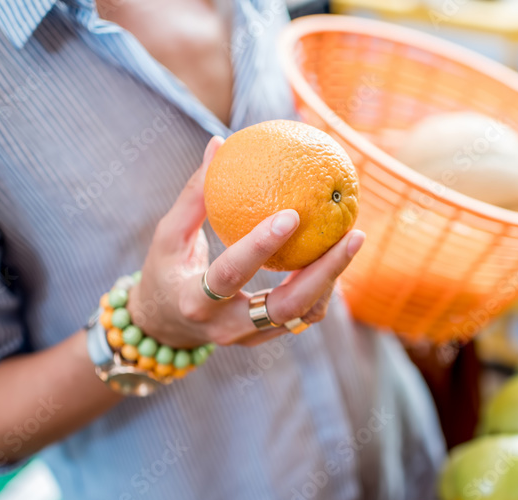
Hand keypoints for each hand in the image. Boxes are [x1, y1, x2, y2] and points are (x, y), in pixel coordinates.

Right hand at [127, 136, 364, 347]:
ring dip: (331, 279)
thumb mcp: (168, 236)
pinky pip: (303, 314)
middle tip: (353, 235)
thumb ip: (195, 195)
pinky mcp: (266, 337)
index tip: (293, 213)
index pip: (231, 274)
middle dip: (325, 273)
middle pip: (286, 306)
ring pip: (303, 314)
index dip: (261, 245)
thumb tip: (219, 143)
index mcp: (195, 301)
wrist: (163, 329)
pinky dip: (322, 286)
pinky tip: (334, 253)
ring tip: (351, 240)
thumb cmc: (165, 271)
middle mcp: (226, 326)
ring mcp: (250, 337)